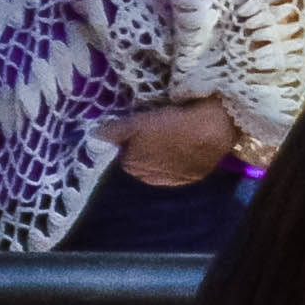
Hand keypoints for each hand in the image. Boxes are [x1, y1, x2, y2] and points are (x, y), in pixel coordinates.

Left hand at [103, 95, 247, 185]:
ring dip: (161, 157)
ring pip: (159, 168)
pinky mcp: (194, 178)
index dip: (126, 142)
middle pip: (139, 165)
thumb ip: (113, 131)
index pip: (121, 156)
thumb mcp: (137, 123)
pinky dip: (179, 160)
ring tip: (170, 137)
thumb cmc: (171, 125)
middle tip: (153, 131)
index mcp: (133, 168)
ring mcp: (173, 182)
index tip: (135, 128)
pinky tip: (185, 145)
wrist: (212, 131)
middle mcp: (150, 181)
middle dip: (142, 152)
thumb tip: (92, 137)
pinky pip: (179, 169)